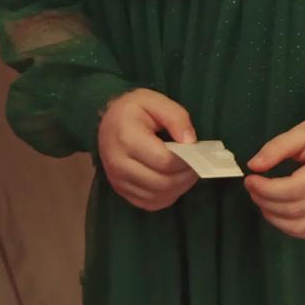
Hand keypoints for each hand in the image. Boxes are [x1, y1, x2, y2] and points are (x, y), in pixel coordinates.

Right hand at [97, 89, 199, 211]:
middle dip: (186, 176)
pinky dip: (167, 196)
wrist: (107, 122)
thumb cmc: (133, 110)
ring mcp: (118, 180)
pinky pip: (150, 203)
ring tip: (187, 172)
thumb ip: (176, 118)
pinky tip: (174, 181)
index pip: (164, 161)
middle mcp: (118, 164)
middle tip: (197, 164)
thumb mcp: (155, 101)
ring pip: (158, 196)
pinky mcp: (120, 190)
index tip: (197, 152)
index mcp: (127, 138)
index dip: (187, 160)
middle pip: (163, 183)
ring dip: (179, 187)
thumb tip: (190, 142)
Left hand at [245, 113, 304, 239]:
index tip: (250, 178)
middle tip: (252, 187)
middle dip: (265, 201)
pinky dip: (286, 227)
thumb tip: (253, 166)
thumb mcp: (302, 131)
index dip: (267, 189)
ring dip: (273, 217)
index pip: (294, 189)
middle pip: (293, 209)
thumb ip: (277, 148)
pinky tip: (277, 211)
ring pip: (298, 226)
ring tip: (262, 198)